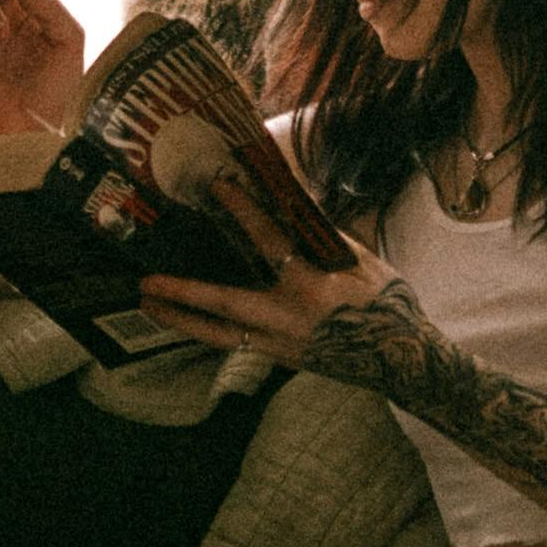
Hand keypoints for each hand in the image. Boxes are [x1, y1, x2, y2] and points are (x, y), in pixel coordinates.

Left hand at [138, 225, 388, 370]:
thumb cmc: (386, 305)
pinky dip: (207, 330)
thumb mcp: (360, 262)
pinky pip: (233, 342)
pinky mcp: (279, 358)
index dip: (244, 211)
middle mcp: (287, 318)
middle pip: (223, 305)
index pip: (270, 242)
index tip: (220, 186)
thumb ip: (324, 236)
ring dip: (181, 318)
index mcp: (312, 287)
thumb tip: (294, 203)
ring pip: (218, 333)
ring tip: (149, 305)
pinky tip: (186, 321)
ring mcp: (279, 343)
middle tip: (145, 284)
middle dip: (182, 293)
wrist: (400, 360)